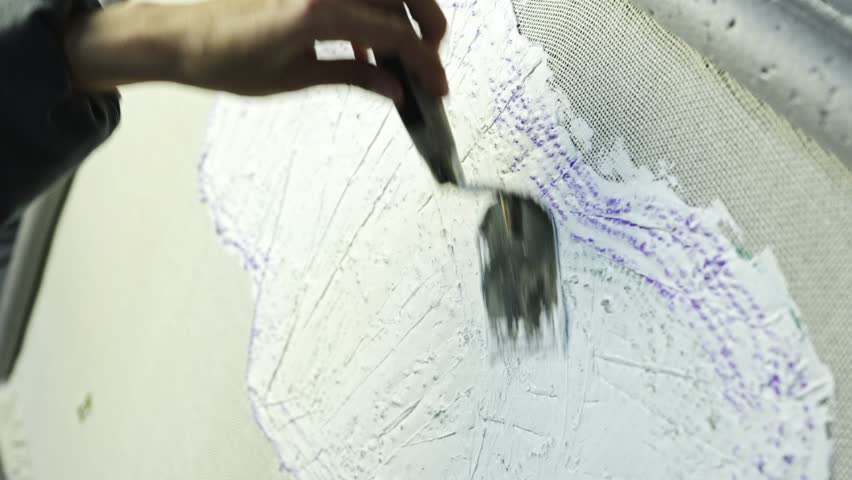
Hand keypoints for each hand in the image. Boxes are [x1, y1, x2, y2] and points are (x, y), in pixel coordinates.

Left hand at [65, 0, 448, 99]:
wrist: (179, 37)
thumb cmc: (223, 59)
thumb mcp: (294, 77)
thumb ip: (352, 77)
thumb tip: (394, 88)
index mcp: (319, 11)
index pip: (394, 32)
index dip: (424, 62)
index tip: (437, 85)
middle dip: (428, 24)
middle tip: (432, 60)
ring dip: (401, 18)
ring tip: (404, 58)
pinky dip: (372, 15)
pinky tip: (367, 48)